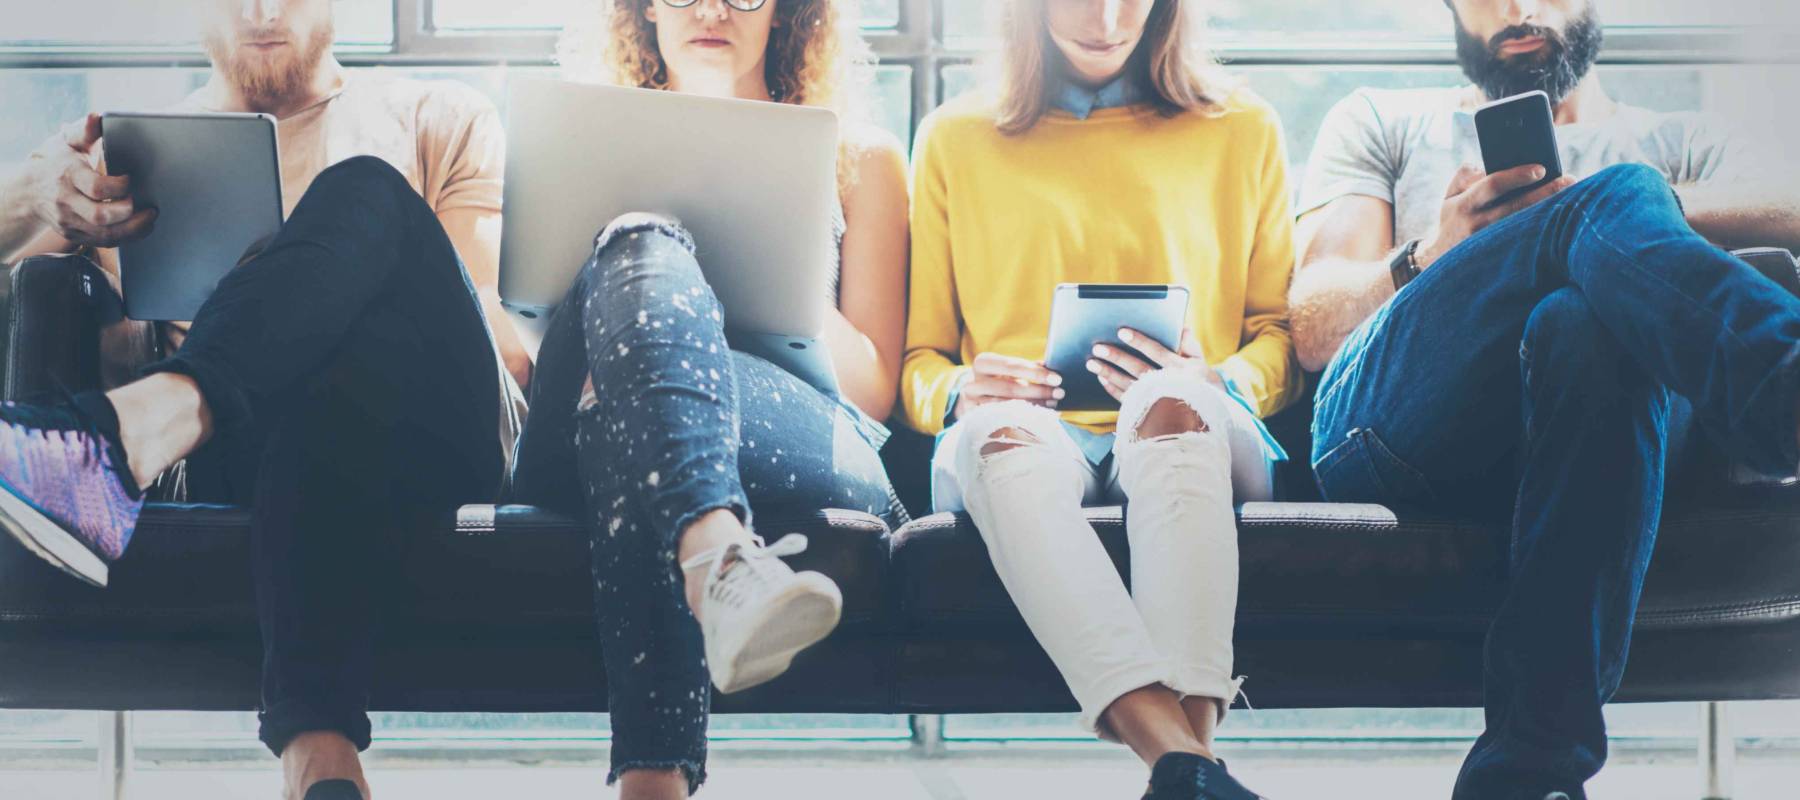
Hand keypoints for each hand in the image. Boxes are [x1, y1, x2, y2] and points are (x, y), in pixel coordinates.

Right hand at [22, 114, 156, 248]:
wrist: (29, 190)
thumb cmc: (57, 162)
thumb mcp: (69, 142)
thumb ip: (86, 131)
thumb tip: (97, 117)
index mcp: (68, 175)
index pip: (96, 188)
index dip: (119, 187)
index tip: (130, 179)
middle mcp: (66, 201)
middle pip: (101, 216)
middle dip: (129, 213)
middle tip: (147, 205)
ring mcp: (69, 221)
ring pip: (105, 235)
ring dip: (134, 229)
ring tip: (151, 218)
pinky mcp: (74, 234)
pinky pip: (104, 242)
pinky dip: (126, 237)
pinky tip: (141, 227)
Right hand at [953, 352, 1063, 419]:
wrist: (971, 399)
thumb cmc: (997, 380)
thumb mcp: (1007, 370)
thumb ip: (1027, 367)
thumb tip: (1052, 367)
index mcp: (983, 363)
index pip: (1012, 366)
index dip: (1036, 373)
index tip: (1057, 378)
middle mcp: (973, 382)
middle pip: (1010, 388)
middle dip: (1038, 391)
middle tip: (1060, 393)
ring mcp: (972, 404)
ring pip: (1007, 407)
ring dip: (1034, 406)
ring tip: (1053, 404)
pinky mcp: (974, 420)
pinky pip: (1002, 422)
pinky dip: (1023, 419)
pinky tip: (1039, 418)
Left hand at [1087, 328, 1220, 402]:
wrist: (1206, 417)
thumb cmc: (1201, 383)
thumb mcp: (1202, 363)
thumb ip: (1190, 344)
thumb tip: (1180, 326)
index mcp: (1183, 370)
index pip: (1158, 352)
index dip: (1140, 342)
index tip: (1121, 331)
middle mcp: (1169, 385)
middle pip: (1139, 369)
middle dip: (1117, 357)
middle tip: (1097, 347)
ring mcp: (1157, 401)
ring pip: (1129, 385)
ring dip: (1109, 373)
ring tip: (1091, 363)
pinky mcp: (1148, 412)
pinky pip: (1127, 400)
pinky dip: (1113, 390)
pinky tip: (1102, 379)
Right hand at [1416, 164, 1576, 269]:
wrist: (1439, 261)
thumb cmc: (1451, 220)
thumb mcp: (1448, 196)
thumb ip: (1464, 175)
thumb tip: (1487, 165)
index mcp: (1465, 204)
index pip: (1493, 185)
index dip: (1518, 176)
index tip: (1541, 168)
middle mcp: (1478, 224)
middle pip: (1518, 206)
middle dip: (1545, 192)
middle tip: (1568, 180)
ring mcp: (1490, 242)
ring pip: (1526, 224)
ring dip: (1550, 209)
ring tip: (1571, 195)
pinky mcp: (1501, 255)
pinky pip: (1527, 238)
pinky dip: (1544, 226)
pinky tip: (1561, 216)